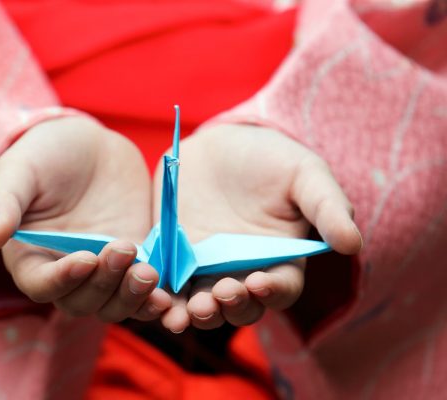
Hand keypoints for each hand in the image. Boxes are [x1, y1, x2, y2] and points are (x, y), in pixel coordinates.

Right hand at [0, 116, 170, 321]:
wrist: (89, 146)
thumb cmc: (43, 156)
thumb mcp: (19, 171)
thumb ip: (3, 202)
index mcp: (31, 257)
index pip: (41, 285)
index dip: (62, 280)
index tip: (84, 259)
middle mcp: (67, 272)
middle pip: (83, 301)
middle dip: (104, 284)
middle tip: (124, 249)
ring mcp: (104, 270)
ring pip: (115, 304)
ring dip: (132, 297)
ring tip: (149, 273)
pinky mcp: (135, 262)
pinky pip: (144, 292)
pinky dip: (154, 299)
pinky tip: (168, 295)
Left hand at [154, 124, 361, 331]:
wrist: (224, 145)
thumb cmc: (273, 160)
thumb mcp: (306, 176)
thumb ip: (328, 208)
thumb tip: (352, 243)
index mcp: (279, 262)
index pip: (280, 289)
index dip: (271, 291)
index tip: (258, 281)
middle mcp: (242, 273)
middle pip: (238, 306)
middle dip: (228, 307)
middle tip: (217, 296)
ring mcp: (204, 269)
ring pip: (199, 305)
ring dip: (191, 314)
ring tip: (182, 313)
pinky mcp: (172, 258)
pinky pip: (165, 286)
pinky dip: (157, 298)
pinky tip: (151, 299)